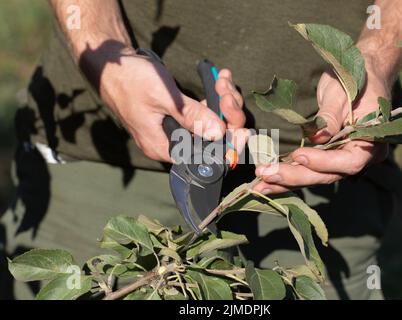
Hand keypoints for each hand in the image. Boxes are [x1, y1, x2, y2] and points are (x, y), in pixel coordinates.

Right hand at [98, 51, 244, 161]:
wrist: (111, 63)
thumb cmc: (131, 80)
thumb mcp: (164, 98)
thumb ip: (191, 116)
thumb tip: (219, 134)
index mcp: (165, 147)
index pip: (204, 157)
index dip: (227, 145)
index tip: (243, 130)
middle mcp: (172, 143)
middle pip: (211, 140)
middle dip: (227, 116)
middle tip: (227, 89)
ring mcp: (176, 129)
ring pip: (210, 124)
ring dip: (223, 103)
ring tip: (223, 79)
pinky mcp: (178, 116)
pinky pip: (202, 112)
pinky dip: (214, 97)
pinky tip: (219, 79)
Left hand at [254, 62, 389, 194]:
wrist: (363, 75)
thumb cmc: (355, 81)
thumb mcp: (342, 94)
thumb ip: (330, 117)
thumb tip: (317, 138)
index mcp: (371, 143)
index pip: (348, 162)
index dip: (322, 162)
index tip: (298, 155)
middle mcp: (358, 157)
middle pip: (327, 175)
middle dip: (296, 176)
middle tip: (267, 175)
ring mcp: (342, 160)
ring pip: (315, 177)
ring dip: (286, 181)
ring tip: (260, 185)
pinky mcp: (327, 158)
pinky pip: (309, 170)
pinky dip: (288, 175)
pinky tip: (267, 181)